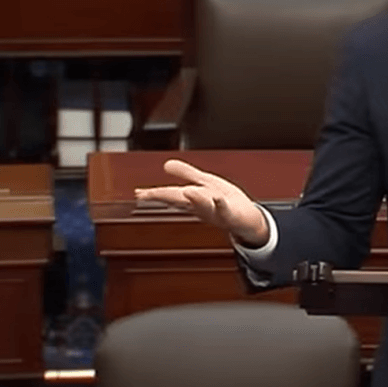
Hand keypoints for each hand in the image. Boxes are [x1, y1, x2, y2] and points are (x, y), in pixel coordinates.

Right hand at [134, 159, 268, 246]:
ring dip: (194, 199)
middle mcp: (202, 207)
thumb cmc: (228, 202)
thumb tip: (166, 164)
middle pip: (182, 200)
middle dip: (164, 196)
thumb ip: (187, 174)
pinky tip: (218, 198)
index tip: (138, 193)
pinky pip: (226, 210)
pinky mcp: (233, 215)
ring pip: (203, 206)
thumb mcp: (206, 184)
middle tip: (144, 195)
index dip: (154, 193)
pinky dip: (221, 205)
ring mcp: (217, 212)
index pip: (172, 194)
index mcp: (194, 198)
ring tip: (185, 191)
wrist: (249, 222)